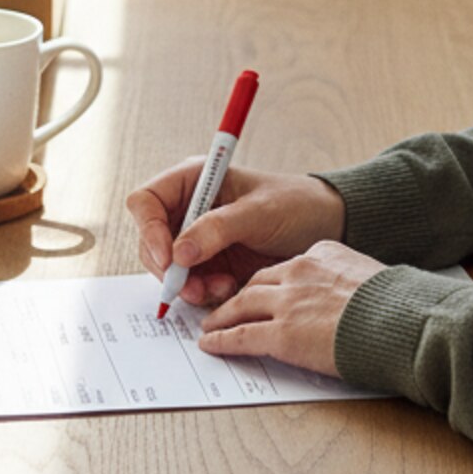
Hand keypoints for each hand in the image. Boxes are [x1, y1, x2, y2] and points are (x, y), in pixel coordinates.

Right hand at [125, 162, 346, 305]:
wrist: (325, 227)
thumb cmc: (295, 204)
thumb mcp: (260, 212)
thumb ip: (218, 228)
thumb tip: (179, 252)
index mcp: (194, 181)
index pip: (147, 202)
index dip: (149, 230)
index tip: (168, 258)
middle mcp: (189, 209)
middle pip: (151, 241)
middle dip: (168, 268)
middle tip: (190, 287)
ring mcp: (197, 239)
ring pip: (168, 268)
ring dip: (187, 285)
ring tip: (220, 289)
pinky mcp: (210, 264)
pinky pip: (190, 284)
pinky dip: (203, 292)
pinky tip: (229, 289)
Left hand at [197, 241, 385, 376]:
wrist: (401, 321)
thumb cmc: (397, 306)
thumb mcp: (370, 277)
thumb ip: (348, 283)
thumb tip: (346, 300)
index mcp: (323, 254)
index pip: (285, 267)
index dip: (270, 283)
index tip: (261, 291)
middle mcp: (300, 271)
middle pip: (258, 282)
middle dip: (239, 296)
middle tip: (226, 308)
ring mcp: (288, 302)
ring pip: (242, 305)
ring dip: (222, 316)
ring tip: (211, 326)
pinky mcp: (282, 333)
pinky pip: (241, 335)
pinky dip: (222, 340)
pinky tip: (211, 344)